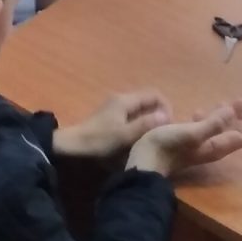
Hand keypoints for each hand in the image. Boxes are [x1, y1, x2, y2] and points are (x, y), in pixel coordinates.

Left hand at [54, 89, 171, 160]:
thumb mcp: (124, 135)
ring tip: (154, 137)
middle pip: (148, 101)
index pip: (154, 94)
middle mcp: (121, 99)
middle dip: (159, 114)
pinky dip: (140, 123)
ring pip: (140, 109)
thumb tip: (166, 116)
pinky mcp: (111, 117)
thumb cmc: (99, 140)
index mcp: (125, 100)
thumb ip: (145, 125)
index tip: (169, 125)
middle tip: (163, 133)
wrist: (72, 146)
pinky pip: (132, 116)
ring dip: (149, 120)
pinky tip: (139, 138)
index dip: (166, 107)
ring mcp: (115, 107)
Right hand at [128, 101, 241, 178]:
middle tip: (231, 99)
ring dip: (222, 117)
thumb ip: (212, 123)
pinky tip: (196, 112)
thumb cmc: (167, 145)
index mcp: (217, 146)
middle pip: (234, 134)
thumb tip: (232, 111)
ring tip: (217, 102)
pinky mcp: (189, 144)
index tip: (239, 100)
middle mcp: (213, 148)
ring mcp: (200, 147)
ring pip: (220, 131)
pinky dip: (207, 120)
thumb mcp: (191, 132)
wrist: (145, 162)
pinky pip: (205, 130)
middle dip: (237, 116)